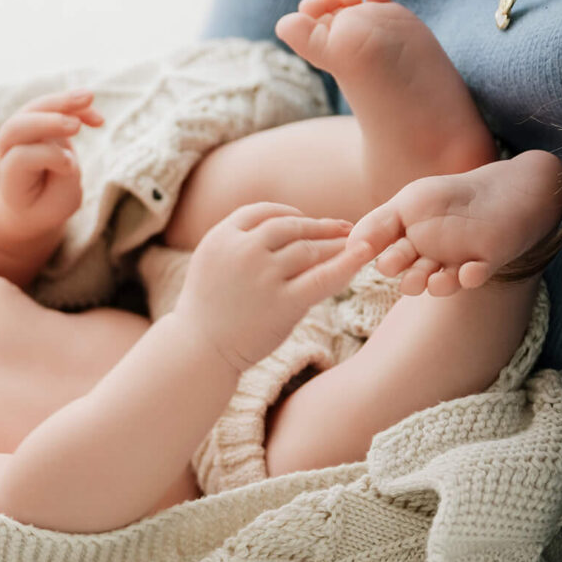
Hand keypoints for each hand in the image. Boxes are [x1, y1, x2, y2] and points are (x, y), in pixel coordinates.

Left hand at [0, 89, 102, 232]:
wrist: (31, 200)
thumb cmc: (46, 205)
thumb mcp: (57, 204)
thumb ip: (62, 179)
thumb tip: (66, 149)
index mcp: (8, 178)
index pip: (20, 157)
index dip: (47, 157)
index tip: (70, 167)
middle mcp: (6, 152)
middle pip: (15, 128)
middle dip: (45, 122)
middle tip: (75, 126)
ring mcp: (19, 134)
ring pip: (32, 109)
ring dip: (61, 101)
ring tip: (89, 97)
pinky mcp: (36, 123)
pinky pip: (50, 106)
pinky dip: (74, 107)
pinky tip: (98, 119)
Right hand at [176, 202, 370, 372]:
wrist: (198, 349)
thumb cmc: (207, 310)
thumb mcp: (211, 263)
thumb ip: (238, 244)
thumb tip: (281, 228)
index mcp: (221, 237)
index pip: (261, 211)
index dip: (288, 213)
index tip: (306, 221)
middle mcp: (242, 250)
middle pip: (289, 226)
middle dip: (319, 225)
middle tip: (344, 227)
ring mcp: (262, 276)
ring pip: (308, 249)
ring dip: (335, 244)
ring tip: (354, 244)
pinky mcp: (282, 303)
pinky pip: (321, 277)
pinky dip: (346, 265)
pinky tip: (363, 256)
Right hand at [348, 151, 561, 296]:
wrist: (499, 190)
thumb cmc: (449, 196)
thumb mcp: (407, 204)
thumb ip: (378, 223)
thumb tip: (348, 245)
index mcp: (409, 246)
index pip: (390, 261)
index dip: (386, 262)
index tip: (379, 259)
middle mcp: (431, 260)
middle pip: (414, 278)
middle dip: (410, 279)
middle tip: (407, 272)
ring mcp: (458, 263)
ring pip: (442, 283)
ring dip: (438, 284)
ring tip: (436, 279)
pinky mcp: (486, 264)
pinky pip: (477, 276)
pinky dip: (473, 276)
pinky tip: (470, 272)